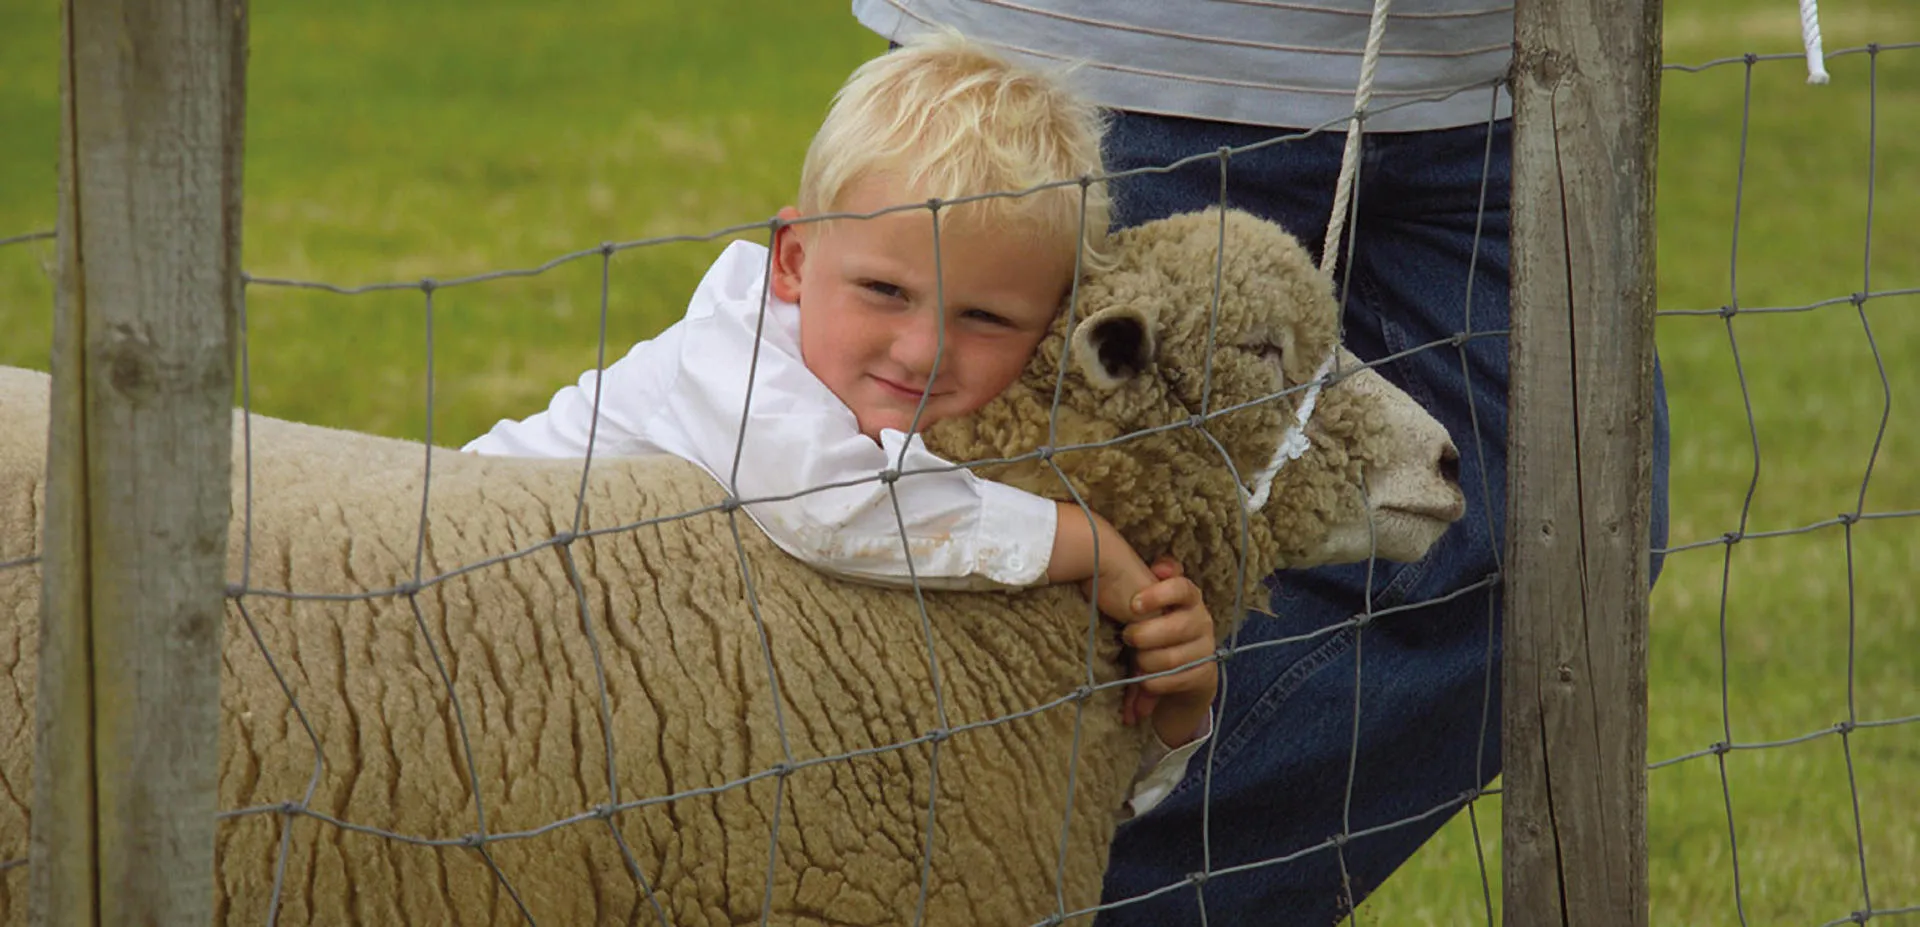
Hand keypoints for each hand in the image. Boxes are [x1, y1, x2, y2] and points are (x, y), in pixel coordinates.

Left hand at [1119, 557, 1217, 748]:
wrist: (1182, 671)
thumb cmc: (1157, 628)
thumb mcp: (1153, 605)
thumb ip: (1152, 580)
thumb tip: (1161, 565)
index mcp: (1189, 597)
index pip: (1182, 588)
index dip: (1159, 595)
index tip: (1133, 605)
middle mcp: (1202, 620)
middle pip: (1176, 627)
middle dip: (1144, 636)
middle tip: (1126, 637)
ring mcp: (1206, 648)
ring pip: (1171, 658)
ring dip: (1145, 662)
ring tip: (1134, 661)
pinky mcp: (1204, 674)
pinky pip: (1174, 680)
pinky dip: (1153, 683)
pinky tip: (1142, 680)